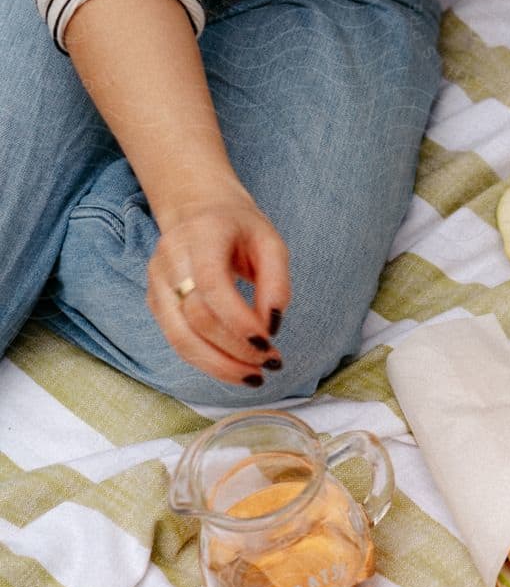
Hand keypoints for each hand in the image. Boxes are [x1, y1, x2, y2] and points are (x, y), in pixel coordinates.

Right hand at [147, 189, 290, 386]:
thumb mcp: (270, 243)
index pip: (211, 284)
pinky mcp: (155, 302)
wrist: (197, 210)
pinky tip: (235, 369)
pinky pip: (177, 342)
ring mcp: (157, 281)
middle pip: (196, 316)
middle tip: (272, 362)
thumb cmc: (239, 229)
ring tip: (255, 376)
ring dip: (220, 365)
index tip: (268, 342)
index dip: (237, 319)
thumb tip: (273, 325)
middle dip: (236, 348)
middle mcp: (171, 258)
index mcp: (202, 235)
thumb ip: (277, 281)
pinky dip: (207, 362)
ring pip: (180, 337)